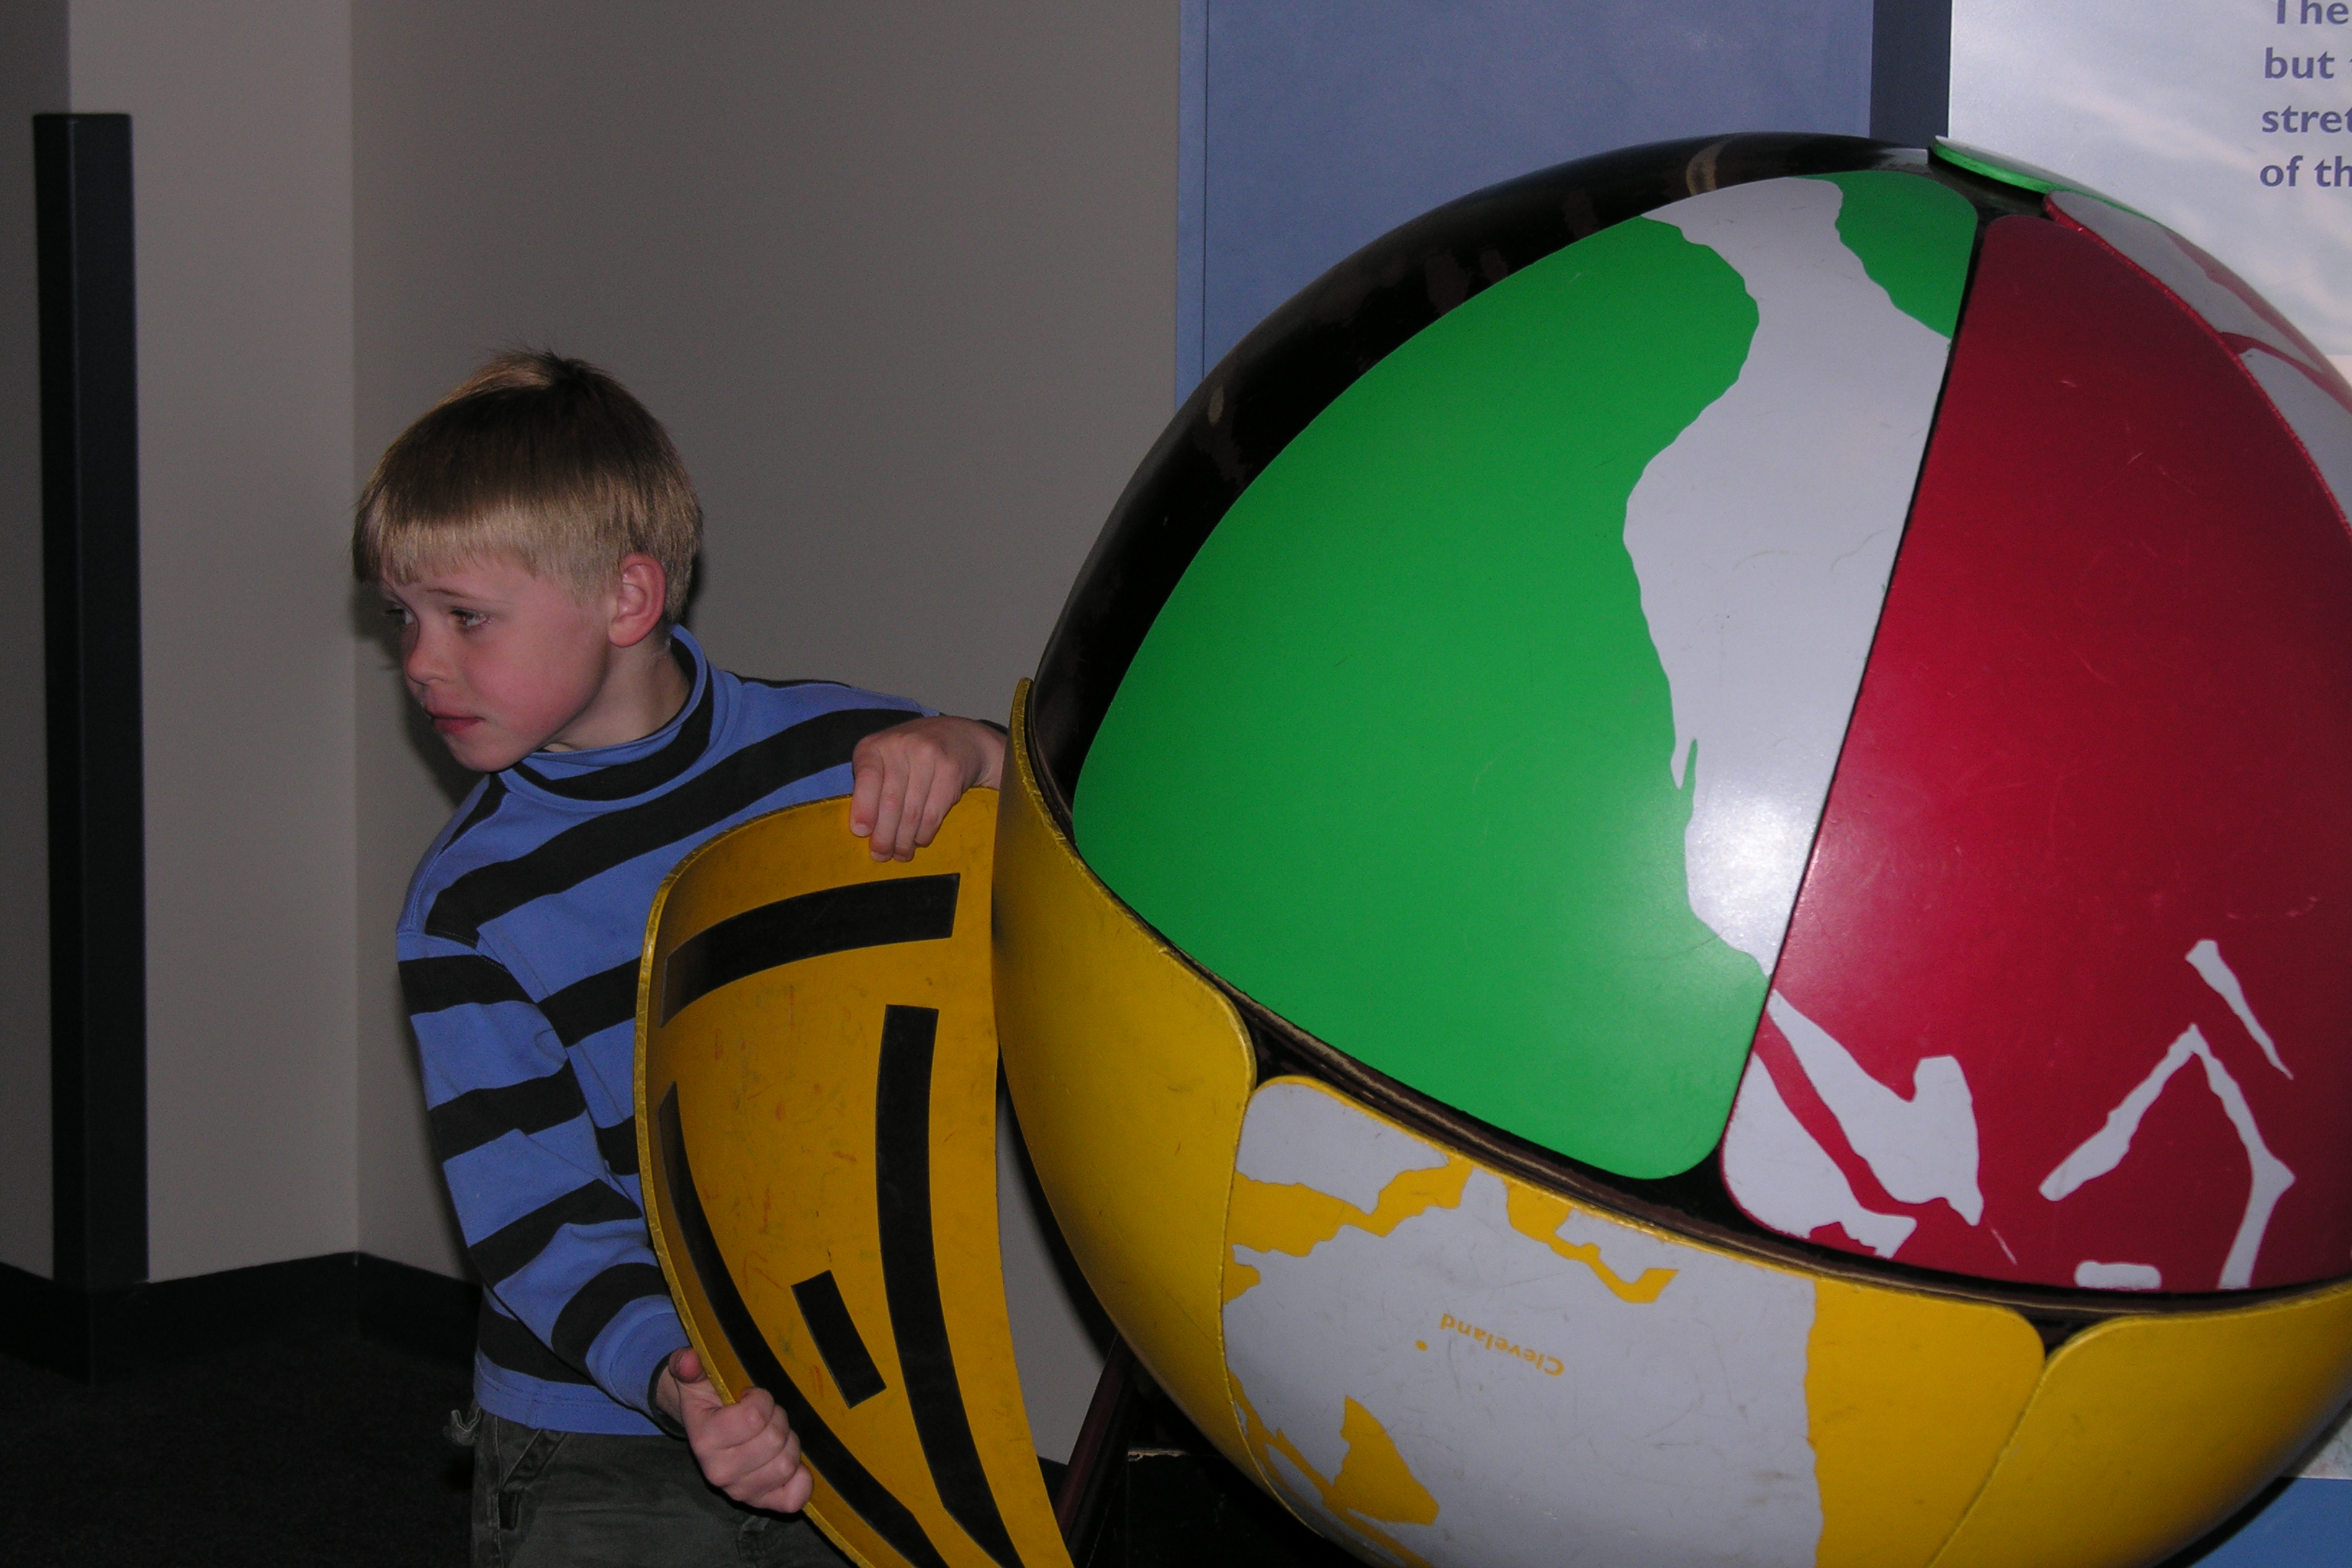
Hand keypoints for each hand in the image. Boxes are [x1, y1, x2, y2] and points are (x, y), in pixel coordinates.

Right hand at [655, 1347, 813, 1512]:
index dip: (762, 1399)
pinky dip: (800, 1478)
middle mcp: (719, 1473)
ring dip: (788, 1442)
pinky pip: (793, 1498)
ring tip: (772, 1433)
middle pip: (775, 1440)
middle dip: (777, 1418)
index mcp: (704, 1440)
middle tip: (765, 1415)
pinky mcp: (761, 1502)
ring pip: (787, 1464)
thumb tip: (687, 1360)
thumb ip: (688, 1365)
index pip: (754, 1417)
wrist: (708, 1430)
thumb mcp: (696, 1378)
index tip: (750, 1396)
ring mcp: (740, 1491)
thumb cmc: (709, 1400)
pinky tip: (789, 1460)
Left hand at [849, 716, 1006, 861]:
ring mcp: (929, 757)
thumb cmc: (911, 757)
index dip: (863, 808)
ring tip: (900, 854)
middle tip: (881, 855)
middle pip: (891, 801)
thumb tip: (862, 830)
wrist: (960, 738)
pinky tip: (919, 840)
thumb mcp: (883, 761)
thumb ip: (869, 787)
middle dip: (884, 835)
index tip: (860, 832)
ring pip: (913, 812)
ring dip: (904, 841)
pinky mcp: (951, 772)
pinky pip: (934, 814)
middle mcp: (902, 745)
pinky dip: (924, 834)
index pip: (866, 777)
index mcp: (875, 745)